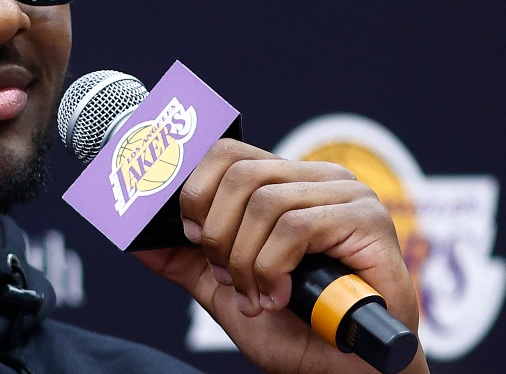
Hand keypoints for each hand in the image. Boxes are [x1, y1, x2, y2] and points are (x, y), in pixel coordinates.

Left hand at [133, 139, 429, 373]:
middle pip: (241, 175)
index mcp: (288, 183)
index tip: (191, 235)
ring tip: (256, 295)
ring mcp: (349, 196)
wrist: (346, 371)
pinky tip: (278, 297)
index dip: (196, 189)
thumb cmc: (296, 328)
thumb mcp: (225, 289)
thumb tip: (137, 239)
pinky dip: (272, 268)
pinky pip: (296, 227)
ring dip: (245, 260)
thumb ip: (187, 260)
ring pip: (266, 203)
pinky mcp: (368, 222)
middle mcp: (320, 179)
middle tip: (226, 275)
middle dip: (217, 233)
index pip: (228, 152)